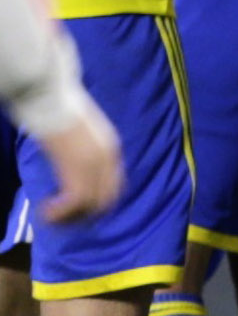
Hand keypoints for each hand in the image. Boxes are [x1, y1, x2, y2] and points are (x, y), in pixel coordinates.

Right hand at [34, 100, 121, 224]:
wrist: (51, 96)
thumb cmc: (60, 108)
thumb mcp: (83, 130)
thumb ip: (86, 147)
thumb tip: (75, 159)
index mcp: (112, 149)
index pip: (114, 186)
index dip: (97, 202)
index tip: (77, 208)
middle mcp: (108, 159)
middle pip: (107, 200)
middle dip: (86, 215)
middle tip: (63, 219)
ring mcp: (94, 164)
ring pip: (91, 205)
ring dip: (71, 217)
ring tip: (50, 218)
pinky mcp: (76, 167)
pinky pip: (75, 201)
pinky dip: (60, 212)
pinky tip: (45, 211)